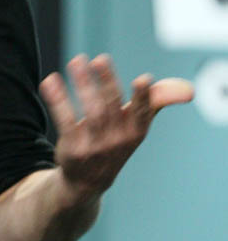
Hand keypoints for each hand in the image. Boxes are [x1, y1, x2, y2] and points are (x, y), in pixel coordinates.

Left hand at [39, 53, 192, 201]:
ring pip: (89, 112)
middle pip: (110, 107)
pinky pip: (64, 121)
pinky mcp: (72, 149)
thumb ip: (158, 100)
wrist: (87, 181)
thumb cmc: (116, 141)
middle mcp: (117, 140)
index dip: (143, 97)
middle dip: (106, 83)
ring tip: (76, 61)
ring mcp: (94, 147)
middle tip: (99, 59)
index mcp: (136, 131)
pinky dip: (58, 100)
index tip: (143, 80)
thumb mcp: (138, 124)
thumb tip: (189, 90)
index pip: (142, 112)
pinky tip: (51, 80)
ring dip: (83, 85)